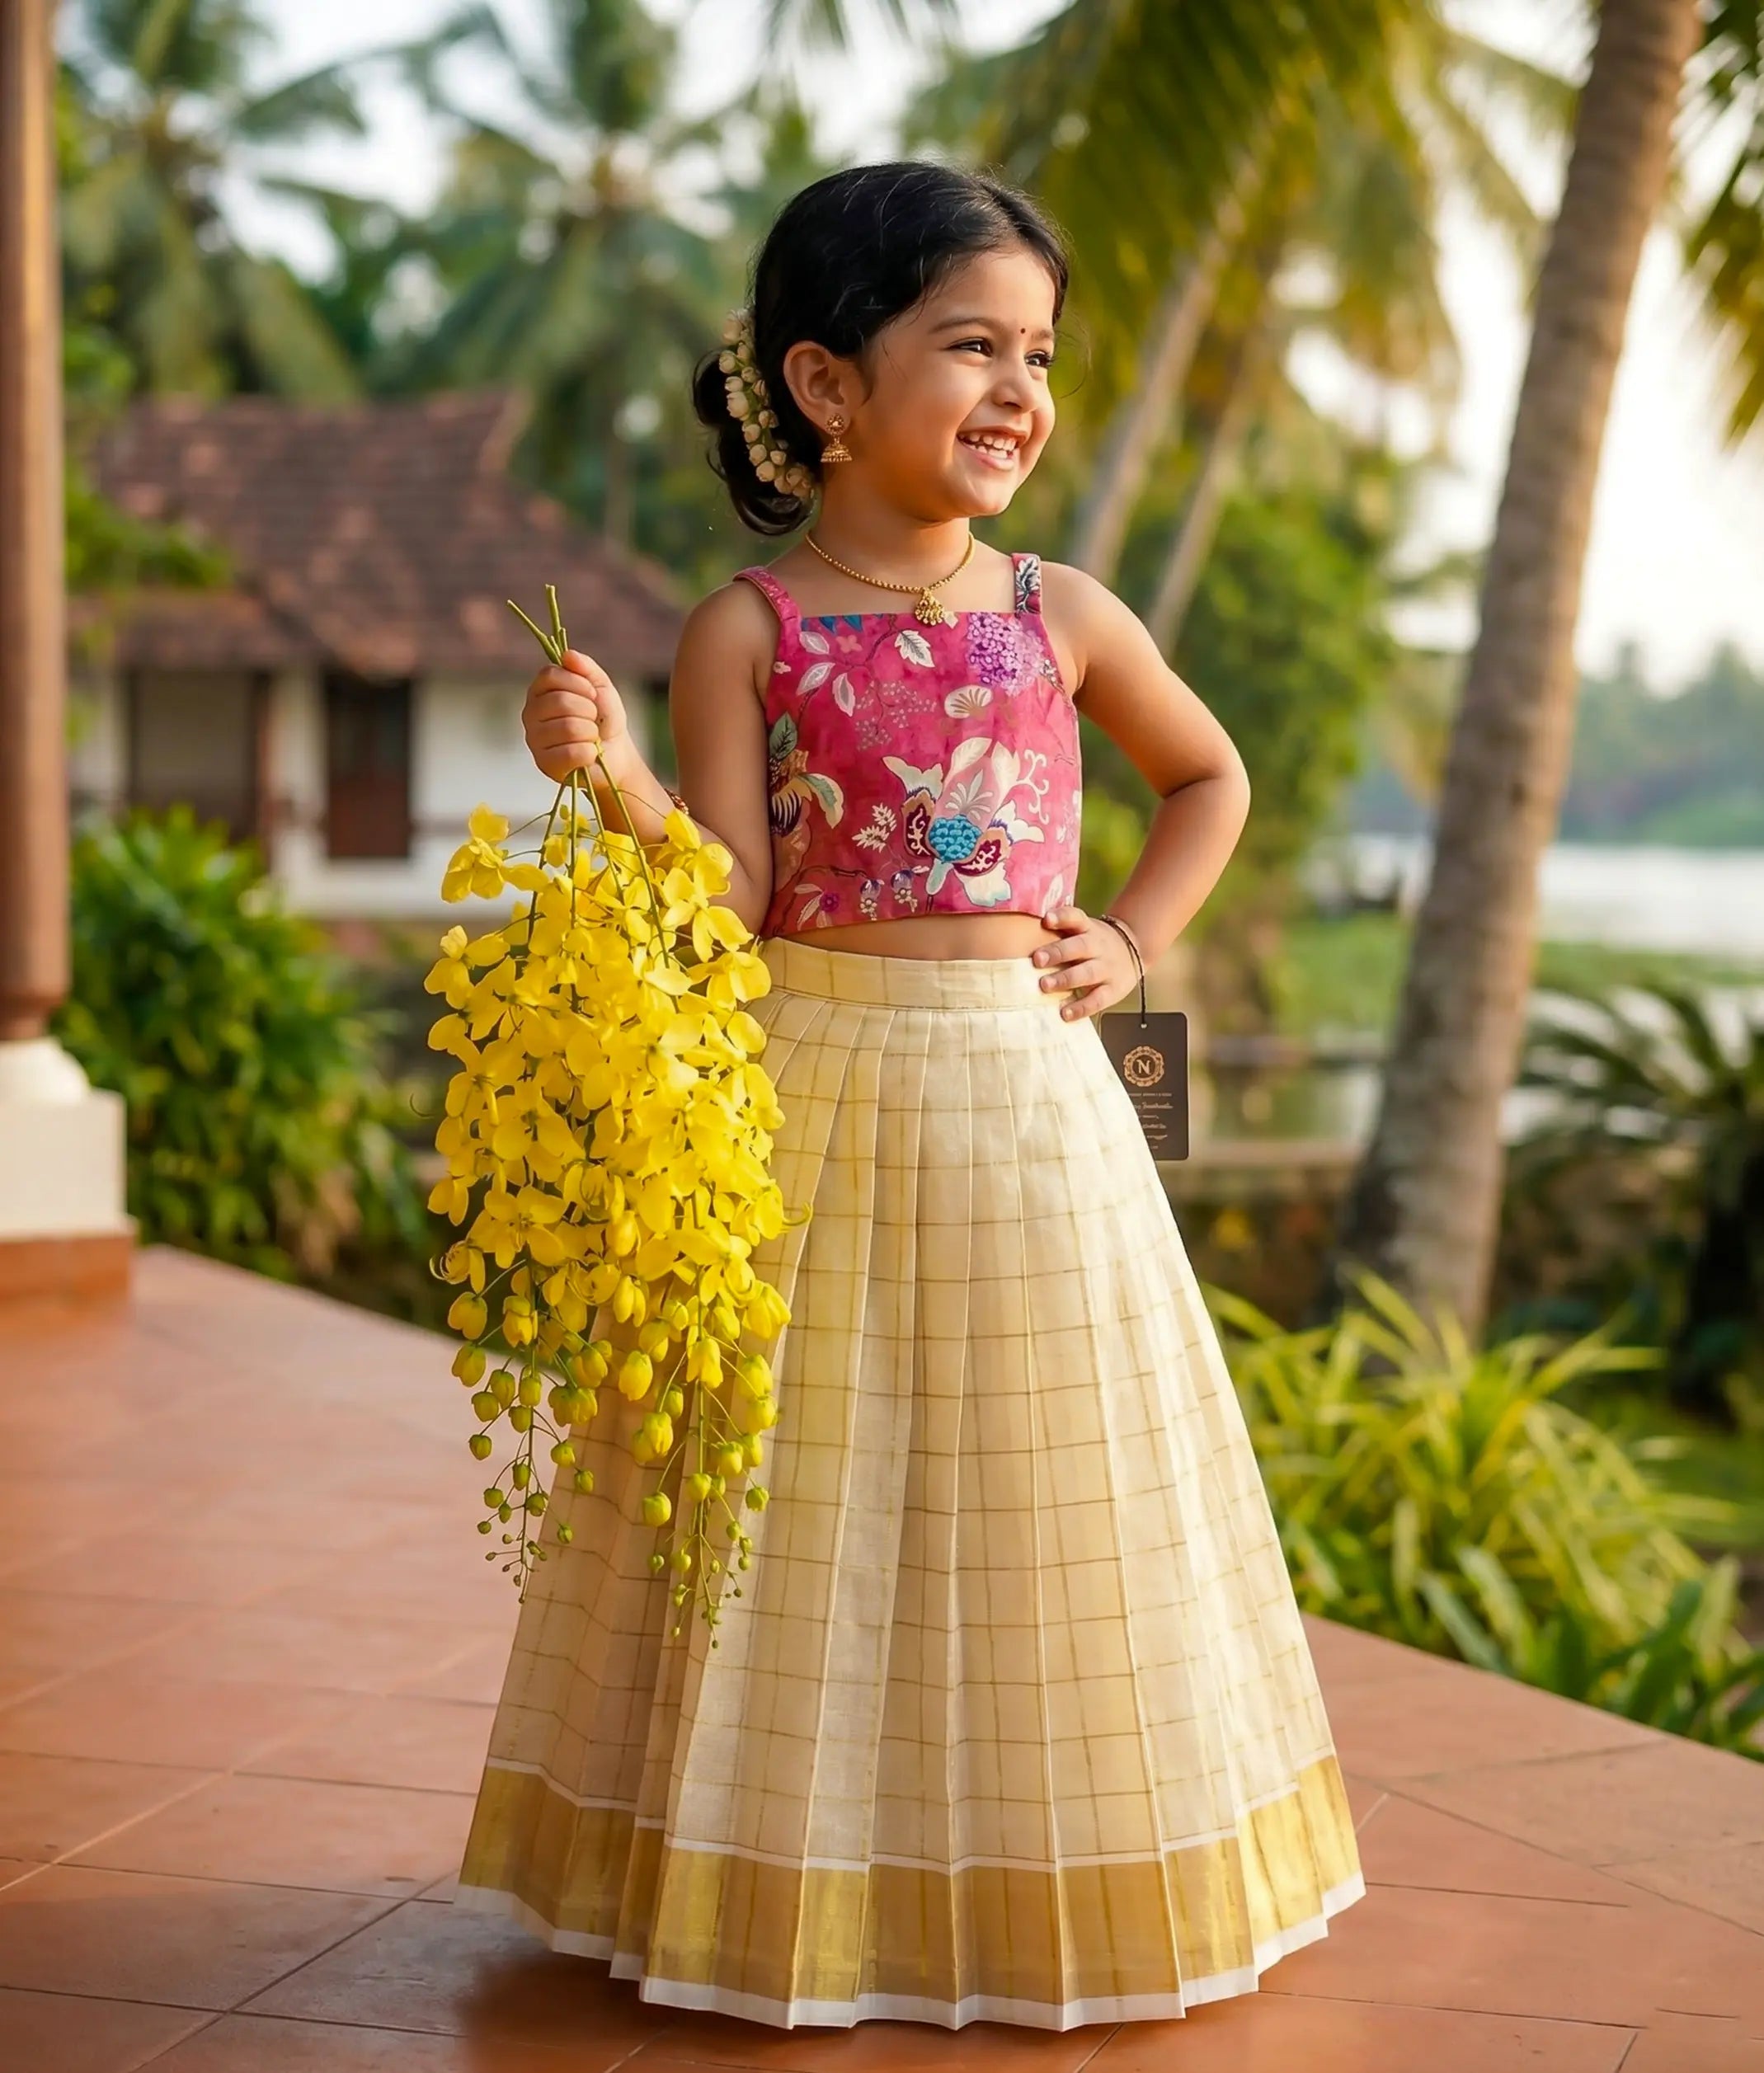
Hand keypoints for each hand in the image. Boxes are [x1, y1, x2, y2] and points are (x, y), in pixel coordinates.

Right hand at [521, 648, 631, 782]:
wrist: (615, 754)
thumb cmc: (604, 718)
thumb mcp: (601, 686)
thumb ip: (585, 667)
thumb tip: (568, 655)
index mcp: (540, 691)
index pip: (550, 675)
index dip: (578, 683)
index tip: (593, 694)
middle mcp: (530, 713)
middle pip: (560, 701)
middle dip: (588, 710)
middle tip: (593, 719)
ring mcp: (534, 739)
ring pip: (567, 727)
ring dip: (591, 732)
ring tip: (591, 736)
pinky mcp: (544, 763)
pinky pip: (570, 753)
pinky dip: (589, 753)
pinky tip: (588, 754)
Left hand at [1030, 904, 1139, 1020]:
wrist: (1135, 949)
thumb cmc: (1092, 942)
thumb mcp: (1081, 929)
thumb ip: (1058, 931)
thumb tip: (1017, 934)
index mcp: (1088, 928)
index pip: (1076, 918)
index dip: (1062, 917)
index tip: (1046, 920)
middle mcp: (1097, 946)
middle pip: (1079, 947)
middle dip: (1057, 953)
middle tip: (1036, 960)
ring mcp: (1107, 968)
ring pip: (1087, 973)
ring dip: (1065, 980)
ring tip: (1045, 985)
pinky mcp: (1113, 989)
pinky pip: (1098, 999)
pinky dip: (1081, 1007)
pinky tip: (1064, 1013)